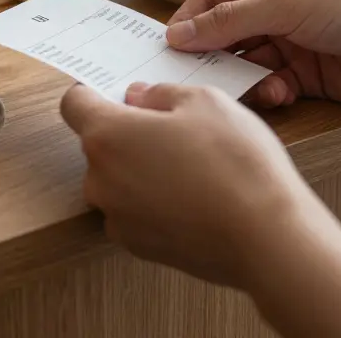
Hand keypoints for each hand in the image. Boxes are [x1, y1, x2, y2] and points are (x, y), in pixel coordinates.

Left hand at [60, 82, 330, 290]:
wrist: (266, 238)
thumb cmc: (235, 162)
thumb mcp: (206, 101)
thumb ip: (161, 93)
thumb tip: (139, 97)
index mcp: (107, 136)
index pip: (74, 104)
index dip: (94, 93)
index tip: (118, 93)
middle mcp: (100, 180)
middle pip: (99, 145)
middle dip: (128, 133)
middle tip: (175, 129)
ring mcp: (117, 218)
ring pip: (119, 180)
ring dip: (142, 169)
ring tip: (193, 167)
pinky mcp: (138, 247)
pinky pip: (136, 212)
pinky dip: (155, 203)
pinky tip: (195, 198)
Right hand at [167, 0, 340, 107]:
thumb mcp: (289, 4)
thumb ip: (232, 21)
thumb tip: (180, 33)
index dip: (189, 22)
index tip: (168, 49)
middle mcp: (279, 6)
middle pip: (226, 34)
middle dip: (212, 57)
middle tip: (194, 80)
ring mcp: (295, 41)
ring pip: (247, 64)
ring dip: (243, 79)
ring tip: (248, 88)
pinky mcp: (311, 75)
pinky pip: (273, 86)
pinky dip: (269, 93)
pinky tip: (279, 94)